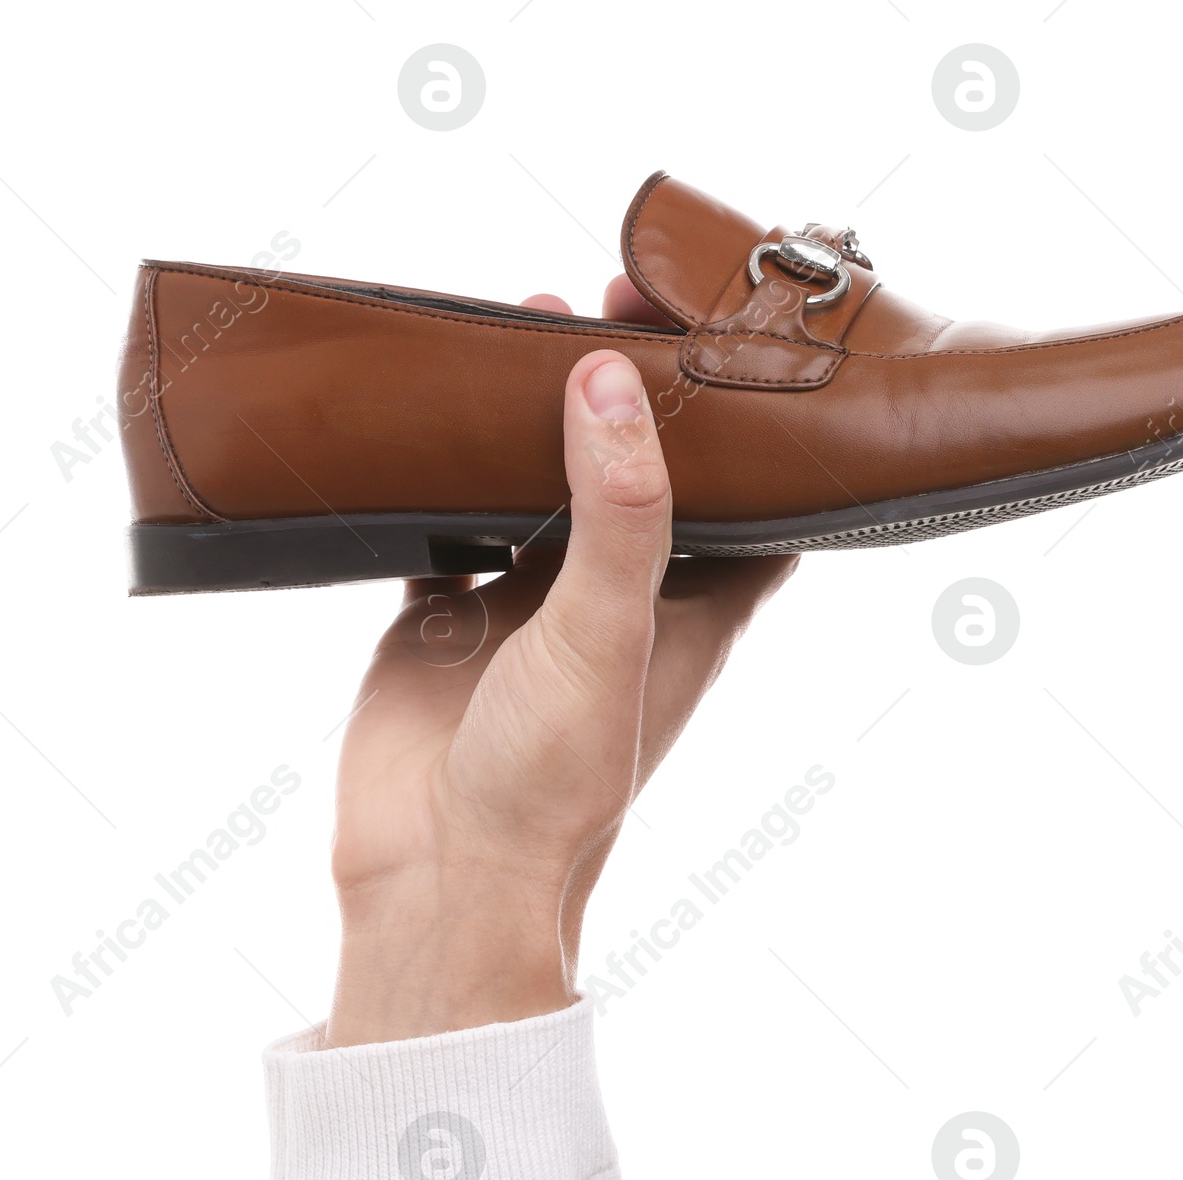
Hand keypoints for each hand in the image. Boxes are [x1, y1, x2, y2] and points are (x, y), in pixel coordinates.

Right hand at [324, 278, 797, 1046]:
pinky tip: (429, 416)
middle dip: (632, 393)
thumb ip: (618, 512)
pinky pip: (450, 523)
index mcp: (689, 614)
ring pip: (543, 487)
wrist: (437, 875)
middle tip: (611, 302)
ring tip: (522, 326)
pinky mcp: (449, 618)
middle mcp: (617, 605)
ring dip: (536, 418)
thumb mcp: (606, 635)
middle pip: (641, 476)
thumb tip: (610, 378)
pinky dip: (442, 473)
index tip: (728, 334)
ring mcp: (531, 610)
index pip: (753, 504)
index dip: (753, 423)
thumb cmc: (550, 785)